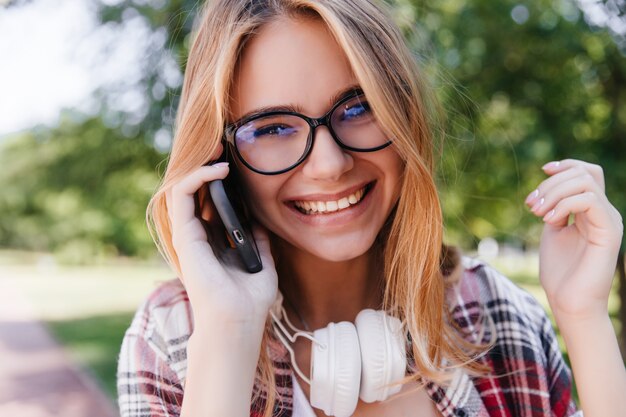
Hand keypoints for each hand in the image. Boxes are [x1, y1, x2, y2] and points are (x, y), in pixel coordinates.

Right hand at [165, 163, 277, 327]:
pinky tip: (219, 170)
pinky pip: (182, 195)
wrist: (238, 319)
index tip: (237, 165)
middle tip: (225, 149)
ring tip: (221, 153)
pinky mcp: (184, 234)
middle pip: (196, 193)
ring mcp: (189, 235)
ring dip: (201, 167)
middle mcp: (199, 237)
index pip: (211, 204)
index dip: (220, 183)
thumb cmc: (250, 299)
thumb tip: (261, 222)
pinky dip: (198, 177)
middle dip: (208, 168)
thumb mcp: (262, 262)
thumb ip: (258, 241)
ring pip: (184, 188)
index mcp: (214, 243)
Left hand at [525, 159, 623, 319]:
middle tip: (530, 206)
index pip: (588, 173)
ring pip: (586, 182)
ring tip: (536, 213)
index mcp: (592, 212)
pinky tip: (548, 220)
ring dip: (554, 192)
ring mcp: (609, 221)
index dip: (566, 165)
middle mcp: (604, 213)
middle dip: (551, 183)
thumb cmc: (560, 272)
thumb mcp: (553, 231)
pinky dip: (563, 204)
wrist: (569, 303)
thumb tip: (549, 188)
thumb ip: (554, 208)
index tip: (542, 172)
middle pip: (584, 173)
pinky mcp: (609, 231)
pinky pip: (590, 200)